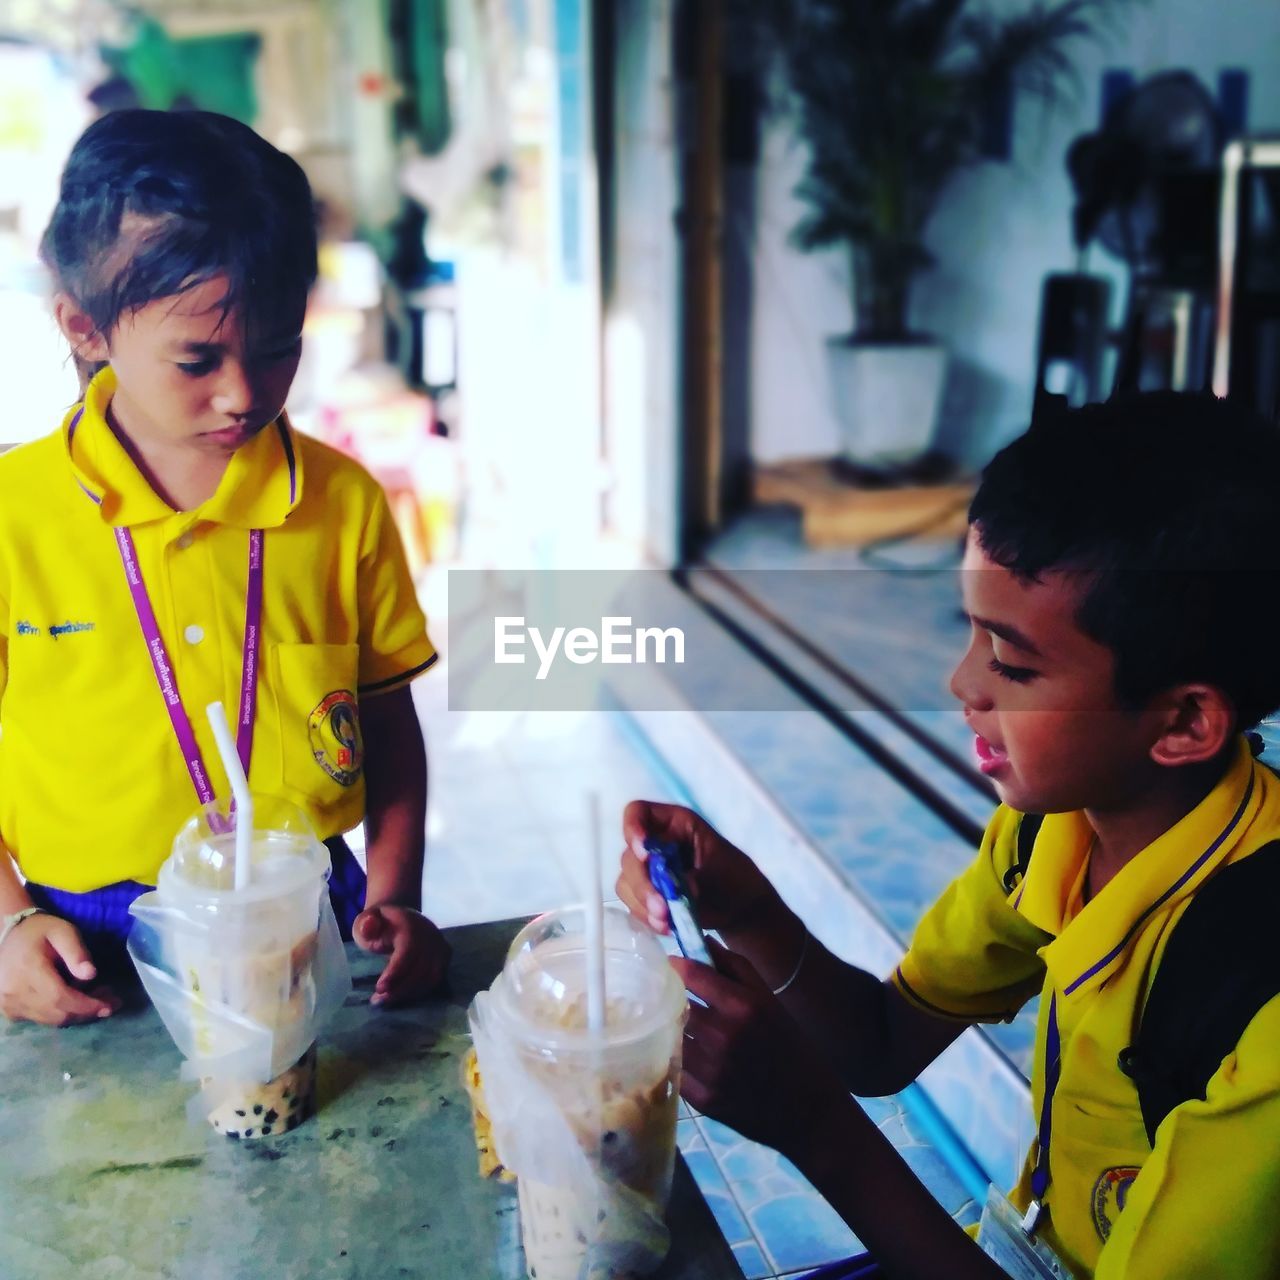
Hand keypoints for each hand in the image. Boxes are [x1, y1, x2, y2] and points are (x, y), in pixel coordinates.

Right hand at [0, 913, 120, 1025]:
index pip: (59, 998)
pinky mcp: (10, 1010)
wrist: (9, 936)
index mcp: (28, 970)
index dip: (86, 1006)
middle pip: (57, 1014)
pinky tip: (76, 1000)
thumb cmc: (40, 931)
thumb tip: (91, 974)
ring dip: (77, 1014)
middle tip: (110, 1001)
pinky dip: (62, 1014)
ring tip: (97, 998)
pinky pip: (41, 1019)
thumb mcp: (63, 931)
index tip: (110, 1006)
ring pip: (50, 1020)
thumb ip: (77, 952)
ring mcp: (9, 1004)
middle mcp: (15, 992)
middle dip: (87, 1011)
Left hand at [353, 905, 450, 1004]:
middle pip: (420, 967)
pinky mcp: (444, 957)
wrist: (401, 918)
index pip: (408, 949)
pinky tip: (400, 996)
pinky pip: (435, 980)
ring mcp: (440, 946)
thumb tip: (368, 926)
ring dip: (408, 993)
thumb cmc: (381, 924)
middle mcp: (430, 934)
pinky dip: (418, 991)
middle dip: (399, 988)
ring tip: (386, 1000)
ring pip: (430, 977)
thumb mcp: (367, 920)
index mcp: (410, 924)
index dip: (396, 970)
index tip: (379, 988)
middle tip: (377, 1000)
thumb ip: (365, 925)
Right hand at [617, 800, 781, 936]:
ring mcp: (648, 869)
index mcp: (674, 824)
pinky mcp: (646, 893)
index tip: (644, 854)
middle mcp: (655, 842)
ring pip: (627, 881)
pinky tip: (666, 926)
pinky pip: (634, 903)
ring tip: (667, 922)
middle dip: (643, 883)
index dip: (633, 828)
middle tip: (661, 907)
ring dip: (643, 904)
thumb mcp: (721, 874)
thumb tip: (672, 888)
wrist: (740, 909)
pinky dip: (646, 916)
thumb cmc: (735, 879)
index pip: (638, 813)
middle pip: (630, 855)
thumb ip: (696, 878)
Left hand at [676, 940, 853, 1162]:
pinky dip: (679, 1060)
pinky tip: (692, 1057)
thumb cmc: (790, 1047)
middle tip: (675, 997)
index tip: (673, 966)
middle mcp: (723, 1036)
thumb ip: (735, 967)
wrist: (808, 1111)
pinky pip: (675, 1068)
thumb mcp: (770, 1001)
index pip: (691, 975)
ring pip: (673, 1036)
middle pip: (677, 1004)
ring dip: (675, 1029)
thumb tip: (702, 941)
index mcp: (743, 1006)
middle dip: (674, 998)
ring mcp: (711, 1070)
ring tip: (684, 1028)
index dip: (677, 967)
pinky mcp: (703, 1099)